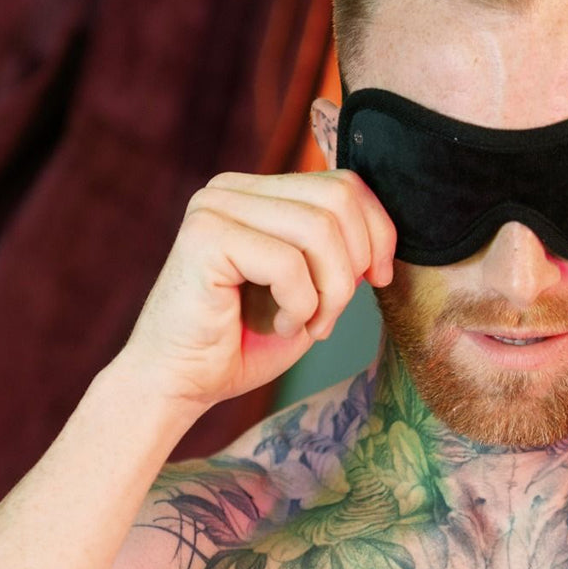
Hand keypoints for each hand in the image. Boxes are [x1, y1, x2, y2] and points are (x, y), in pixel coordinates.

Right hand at [122, 170, 395, 411]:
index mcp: (259, 192)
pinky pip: (288, 263)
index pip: (344, 184)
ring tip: (307, 324)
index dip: (378, 232)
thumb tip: (386, 234)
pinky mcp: (205, 236)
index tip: (379, 278)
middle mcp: (233, 188)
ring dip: (329, 292)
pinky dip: (300, 306)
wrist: (182, 384)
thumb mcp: (312, 287)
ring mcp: (215, 207)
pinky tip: (279, 327)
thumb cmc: (246, 342)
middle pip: (339, 199)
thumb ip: (341, 251)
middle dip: (353, 266)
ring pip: (320, 230)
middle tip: (331, 315)